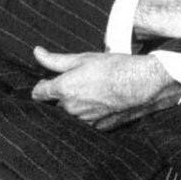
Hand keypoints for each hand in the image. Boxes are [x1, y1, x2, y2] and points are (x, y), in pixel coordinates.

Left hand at [30, 47, 180, 130]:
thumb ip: (56, 59)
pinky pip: (87, 121)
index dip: (42, 86)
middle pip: (56, 104)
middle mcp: (70, 108)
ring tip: (95, 91)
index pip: (38, 93)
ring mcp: (84, 120)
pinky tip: (104, 101)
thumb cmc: (115, 67)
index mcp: (64, 89)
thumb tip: (36, 52)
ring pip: (71, 114)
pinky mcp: (98, 127)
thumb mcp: (84, 57)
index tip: (50, 80)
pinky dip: (90, 113)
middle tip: (80, 82)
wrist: (143, 84)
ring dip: (77, 105)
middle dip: (63, 95)